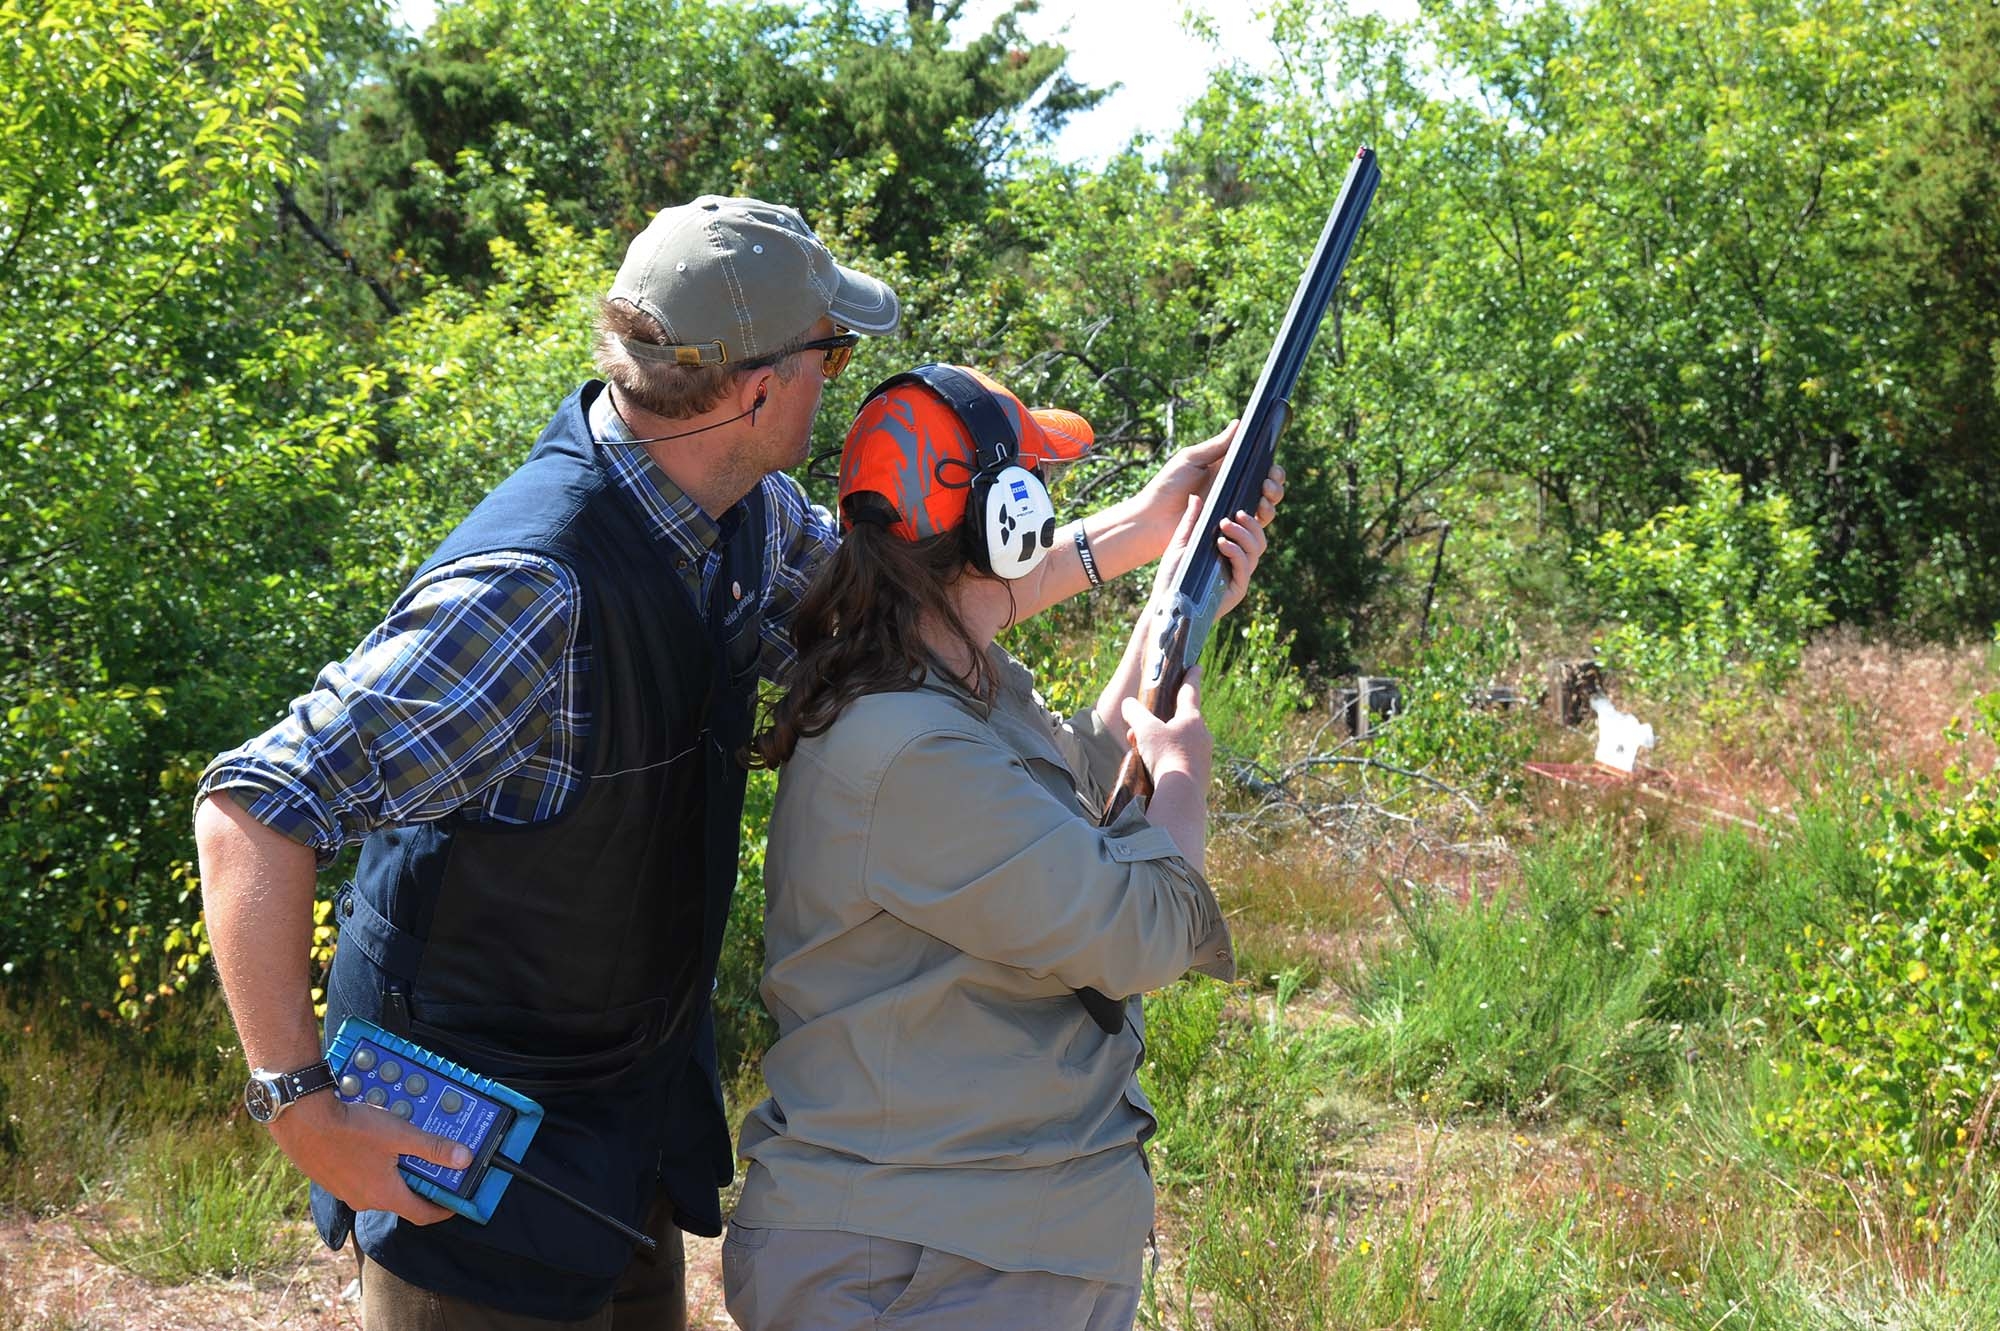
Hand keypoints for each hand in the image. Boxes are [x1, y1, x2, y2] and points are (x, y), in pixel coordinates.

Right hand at [269, 1087, 472, 1224]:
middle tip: (436, 1167)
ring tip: (408, 1150)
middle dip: (422, 1186)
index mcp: (385, 1195)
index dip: (444, 1210)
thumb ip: (433, 1148)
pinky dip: (378, 1169)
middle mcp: (365, 1201)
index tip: (458, 1202)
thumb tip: (465, 1160)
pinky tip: (379, 1147)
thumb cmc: (350, 1128)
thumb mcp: (400, 1135)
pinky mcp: (333, 1180)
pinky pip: (364, 1180)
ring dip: (399, 1175)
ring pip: (382, 1189)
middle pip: (403, 1201)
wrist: (303, 1122)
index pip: (422, 1215)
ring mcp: (346, 1192)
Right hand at [1120, 669, 1211, 792]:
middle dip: (1163, 720)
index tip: (1195, 666)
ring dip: (1162, 743)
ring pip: (1180, 742)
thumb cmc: (1165, 756)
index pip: (1190, 691)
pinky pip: (1181, 761)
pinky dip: (1167, 760)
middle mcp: (1202, 735)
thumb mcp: (1144, 730)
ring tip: (1143, 752)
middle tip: (1144, 725)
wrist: (1181, 796)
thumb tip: (1128, 705)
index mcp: (1192, 719)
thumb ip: (1134, 713)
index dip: (1190, 676)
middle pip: (1182, 719)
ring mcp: (1203, 756)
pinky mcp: (1200, 775)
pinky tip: (1153, 769)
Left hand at [1135, 420, 1287, 552]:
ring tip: (1263, 494)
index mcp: (1227, 471)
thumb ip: (1217, 445)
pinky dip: (1261, 518)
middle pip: (1269, 487)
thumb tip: (1240, 423)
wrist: (1152, 518)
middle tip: (1268, 480)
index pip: (1259, 467)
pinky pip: (1255, 527)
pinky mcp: (1229, 530)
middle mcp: (1234, 491)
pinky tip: (1253, 510)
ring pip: (1267, 507)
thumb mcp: (1192, 459)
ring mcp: (1232, 511)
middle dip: (1276, 482)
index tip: (1272, 465)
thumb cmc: (1167, 485)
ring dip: (1272, 500)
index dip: (1271, 467)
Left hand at [1146, 485, 1269, 620]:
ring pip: (1256, 550)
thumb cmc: (1173, 574)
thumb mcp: (1182, 542)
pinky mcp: (1237, 589)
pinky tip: (1222, 543)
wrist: (1166, 603)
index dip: (1253, 517)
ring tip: (1225, 526)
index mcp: (1229, 551)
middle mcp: (1238, 563)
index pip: (1250, 531)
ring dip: (1243, 534)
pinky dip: (1236, 551)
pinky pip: (1244, 567)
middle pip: (1259, 539)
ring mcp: (1239, 576)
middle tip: (1235, 515)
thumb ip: (1192, 521)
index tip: (1241, 504)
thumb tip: (1196, 496)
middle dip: (1250, 523)